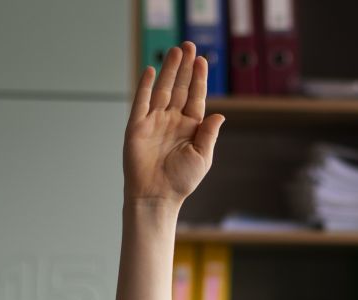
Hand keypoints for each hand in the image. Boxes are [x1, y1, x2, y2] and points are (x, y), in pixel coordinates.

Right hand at [123, 42, 223, 206]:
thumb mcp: (202, 157)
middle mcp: (172, 121)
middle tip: (189, 45)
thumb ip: (209, 134)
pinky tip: (151, 70)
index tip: (202, 60)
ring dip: (169, 70)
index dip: (199, 79)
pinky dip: (145, 86)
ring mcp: (154, 122)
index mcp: (190, 128)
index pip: (196, 97)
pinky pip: (141, 101)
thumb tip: (220, 114)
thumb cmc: (180, 181)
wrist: (155, 196)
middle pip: (180, 88)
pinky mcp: (137, 126)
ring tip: (175, 50)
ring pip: (162, 89)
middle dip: (185, 67)